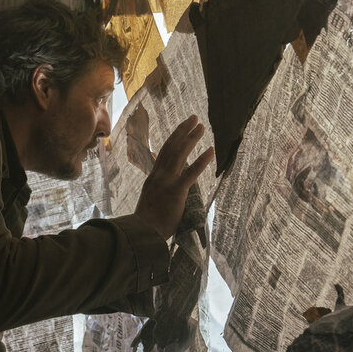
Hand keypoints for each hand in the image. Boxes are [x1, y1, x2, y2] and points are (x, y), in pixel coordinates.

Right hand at [134, 115, 213, 239]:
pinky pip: (191, 173)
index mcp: (154, 177)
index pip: (164, 152)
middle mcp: (159, 175)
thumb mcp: (151, 200)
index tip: (182, 128)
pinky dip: (201, 160)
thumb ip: (159, 190)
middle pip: (171, 147)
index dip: (174, 138)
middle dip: (183, 131)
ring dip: (191, 139)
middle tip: (193, 118)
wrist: (141, 233)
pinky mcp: (176, 191)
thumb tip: (165, 187)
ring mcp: (167, 182)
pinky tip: (210, 150)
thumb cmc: (147, 223)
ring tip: (201, 127)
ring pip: (180, 154)